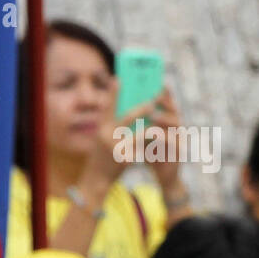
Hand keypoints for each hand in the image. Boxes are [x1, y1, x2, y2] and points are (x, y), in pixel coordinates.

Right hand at [79, 79, 148, 197]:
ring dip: (152, 129)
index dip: (112, 93)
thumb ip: (113, 126)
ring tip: (161, 128)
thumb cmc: (104, 156)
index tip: (118, 78)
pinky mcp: (124, 159)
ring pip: (140, 134)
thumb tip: (129, 112)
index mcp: (101, 128)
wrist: (97, 178)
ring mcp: (114, 147)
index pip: (107, 107)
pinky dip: (151, 146)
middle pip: (126, 117)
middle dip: (141, 109)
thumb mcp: (105, 139)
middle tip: (152, 102)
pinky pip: (143, 150)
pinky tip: (158, 146)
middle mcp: (105, 135)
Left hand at [143, 86, 187, 194]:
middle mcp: (178, 130)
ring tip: (154, 116)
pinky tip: (154, 135)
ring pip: (177, 126)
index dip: (167, 94)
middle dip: (167, 104)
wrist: (163, 177)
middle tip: (155, 97)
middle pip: (176, 112)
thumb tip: (125, 106)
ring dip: (165, 120)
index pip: (170, 105)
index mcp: (170, 125)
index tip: (161, 82)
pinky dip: (164, 138)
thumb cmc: (153, 154)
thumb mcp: (145, 137)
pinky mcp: (179, 154)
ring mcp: (180, 141)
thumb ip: (141, 124)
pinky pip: (173, 143)